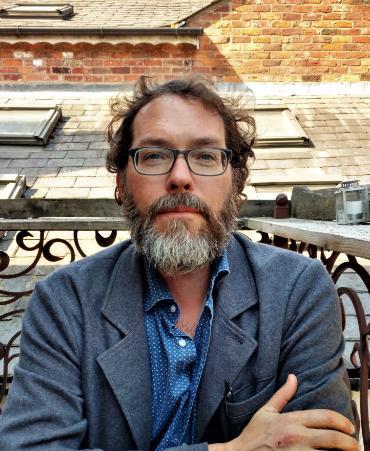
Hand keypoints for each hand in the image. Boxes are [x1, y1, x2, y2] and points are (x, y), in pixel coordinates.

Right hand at [210, 374, 358, 450]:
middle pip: (333, 438)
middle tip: (355, 445)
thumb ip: (283, 395)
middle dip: (350, 443)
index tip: (350, 428)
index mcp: (291, 420)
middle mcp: (297, 436)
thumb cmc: (254, 436)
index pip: (325, 417)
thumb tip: (293, 377)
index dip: (342, 422)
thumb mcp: (266, 412)